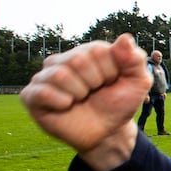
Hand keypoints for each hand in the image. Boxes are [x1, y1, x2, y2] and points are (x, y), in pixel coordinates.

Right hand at [20, 33, 150, 167]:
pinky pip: (41, 92)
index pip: (97, 50)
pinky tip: (66, 106)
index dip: (110, 72)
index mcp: (89, 51)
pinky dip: (60, 102)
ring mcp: (46, 76)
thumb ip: (135, 60)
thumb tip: (125, 38)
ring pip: (60, 75)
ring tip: (81, 99)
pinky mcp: (32, 95)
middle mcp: (65, 60)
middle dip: (94, 82)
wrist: (107, 133)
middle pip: (77, 60)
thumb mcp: (138, 83)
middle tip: (95, 92)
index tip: (111, 82)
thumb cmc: (119, 104)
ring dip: (78, 93)